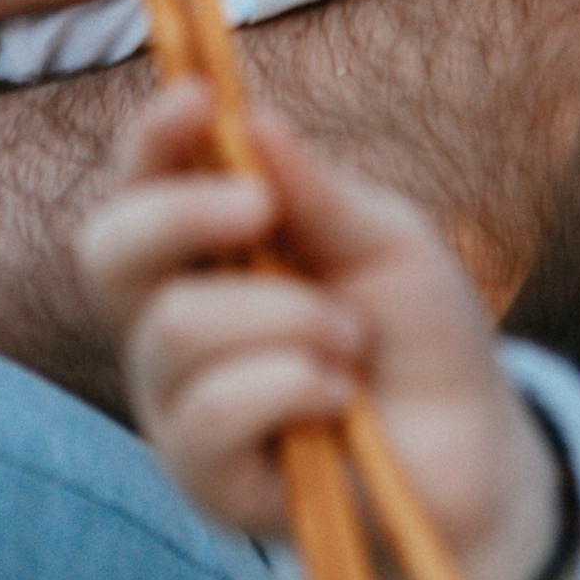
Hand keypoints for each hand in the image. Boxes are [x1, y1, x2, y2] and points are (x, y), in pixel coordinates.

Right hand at [78, 86, 563, 579]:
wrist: (472, 452)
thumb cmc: (417, 331)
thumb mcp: (386, 242)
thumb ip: (318, 192)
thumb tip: (252, 119)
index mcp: (206, 247)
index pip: (140, 181)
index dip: (153, 134)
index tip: (203, 99)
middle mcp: (171, 318)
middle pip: (107, 250)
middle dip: (180, 213)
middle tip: (262, 210)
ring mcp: (177, 402)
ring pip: (175, 328)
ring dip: (285, 317)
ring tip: (352, 337)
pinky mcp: (204, 480)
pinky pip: (211, 414)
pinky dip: (291, 385)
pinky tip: (340, 397)